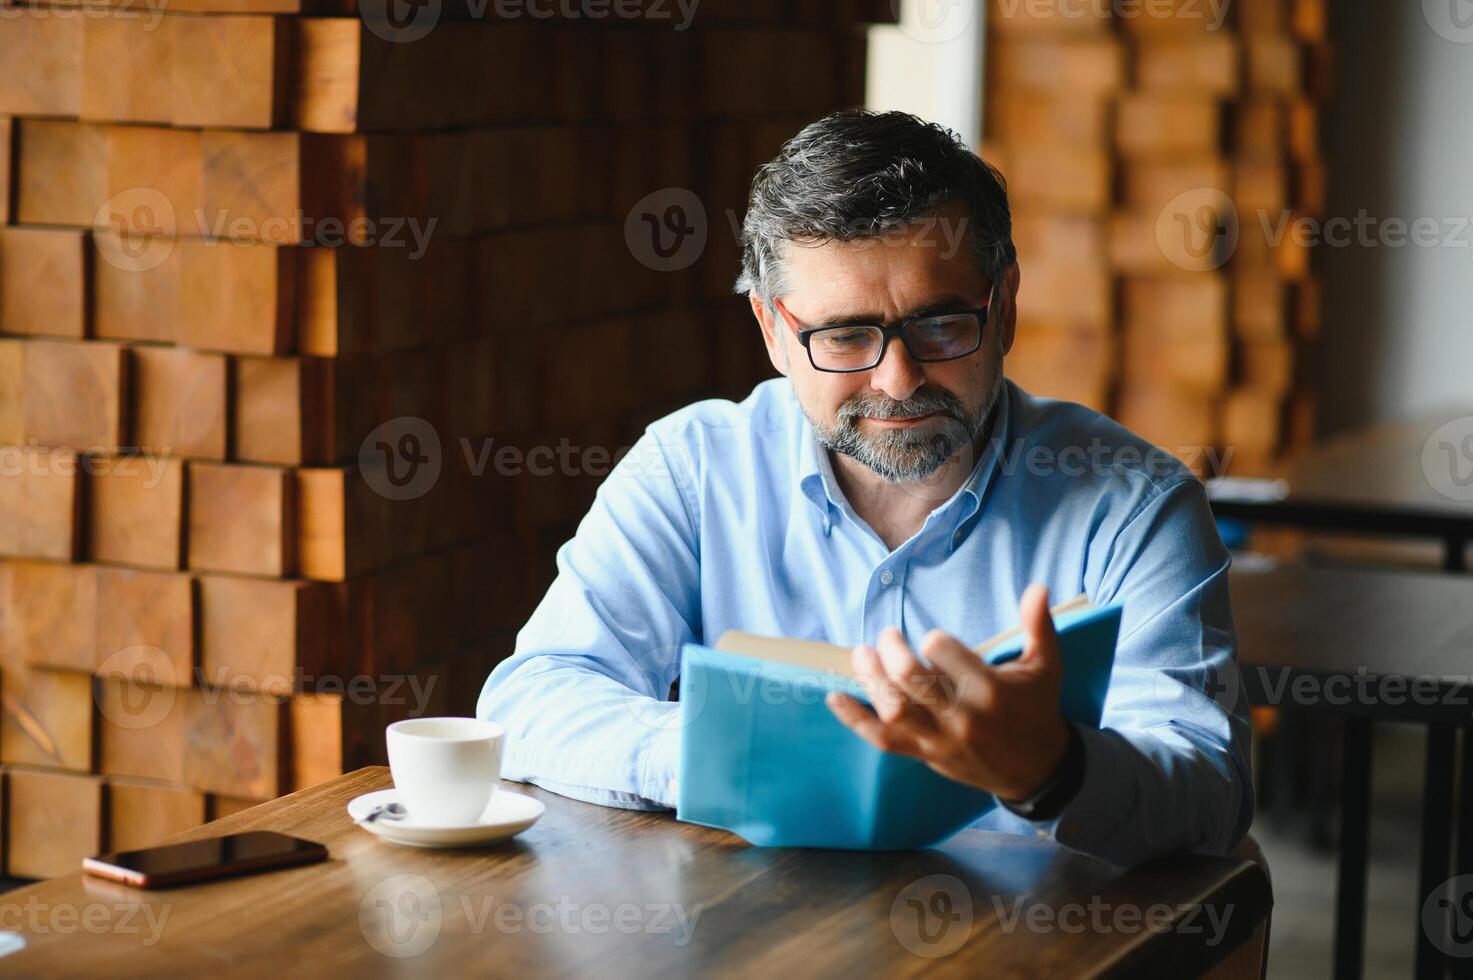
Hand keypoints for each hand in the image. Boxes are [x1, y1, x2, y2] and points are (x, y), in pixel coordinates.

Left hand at [825, 583, 1069, 801]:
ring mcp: (939, 739)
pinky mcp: (924, 754)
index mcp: (991, 690)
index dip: (934, 642)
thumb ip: (1038, 625)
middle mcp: (962, 717)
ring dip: (869, 679)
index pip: (946, 656)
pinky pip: (882, 739)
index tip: (932, 639)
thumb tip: (1038, 586)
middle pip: (911, 680)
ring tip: (860, 654)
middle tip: (887, 635)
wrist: (1037, 770)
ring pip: (892, 709)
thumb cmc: (1037, 709)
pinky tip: (835, 697)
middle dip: (891, 651)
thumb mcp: (1045, 666)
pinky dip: (855, 719)